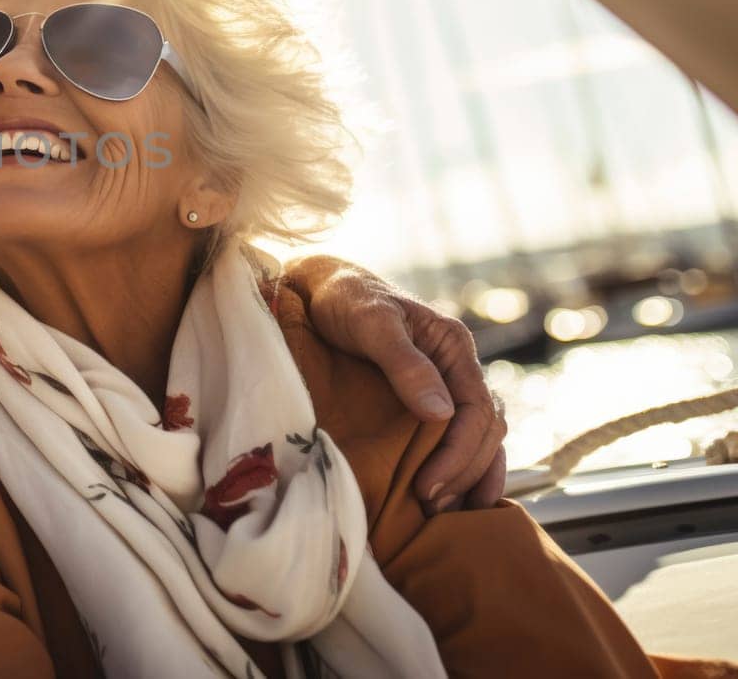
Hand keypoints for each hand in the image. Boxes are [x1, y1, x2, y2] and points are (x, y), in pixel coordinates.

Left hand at [283, 255, 506, 512]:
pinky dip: (460, 468)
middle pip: (484, 431)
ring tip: (445, 513)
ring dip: (468, 477)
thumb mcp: (372, 323)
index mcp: (454, 346)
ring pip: (479, 439)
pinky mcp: (426, 399)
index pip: (478, 411)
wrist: (319, 289)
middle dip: (463, 472)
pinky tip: (451, 496)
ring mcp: (445, 384)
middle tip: (430, 507)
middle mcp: (457, 368)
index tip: (428, 487)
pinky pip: (457, 438)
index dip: (459, 454)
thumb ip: (405, 363)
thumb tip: (442, 414)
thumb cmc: (344, 299)